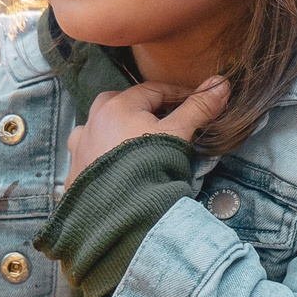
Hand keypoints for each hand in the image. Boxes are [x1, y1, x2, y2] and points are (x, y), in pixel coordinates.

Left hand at [66, 77, 229, 181]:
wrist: (120, 213)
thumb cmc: (150, 166)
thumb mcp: (178, 134)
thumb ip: (198, 108)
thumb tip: (221, 84)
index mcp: (117, 106)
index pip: (152, 90)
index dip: (177, 94)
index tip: (195, 101)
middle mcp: (92, 121)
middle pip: (121, 103)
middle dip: (144, 108)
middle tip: (166, 119)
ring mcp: (80, 146)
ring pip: (100, 126)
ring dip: (118, 128)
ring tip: (138, 141)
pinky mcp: (74, 170)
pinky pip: (89, 152)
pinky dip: (103, 152)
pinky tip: (114, 163)